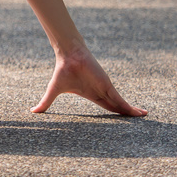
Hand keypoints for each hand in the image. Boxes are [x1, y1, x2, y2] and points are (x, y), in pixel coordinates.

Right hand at [32, 46, 146, 115]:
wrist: (69, 55)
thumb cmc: (62, 71)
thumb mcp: (54, 91)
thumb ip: (46, 102)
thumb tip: (32, 111)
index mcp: (92, 95)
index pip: (107, 107)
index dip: (116, 113)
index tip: (124, 120)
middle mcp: (101, 92)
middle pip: (117, 106)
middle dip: (127, 113)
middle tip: (139, 121)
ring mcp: (106, 89)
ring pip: (122, 104)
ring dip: (132, 112)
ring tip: (144, 117)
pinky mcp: (108, 86)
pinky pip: (121, 100)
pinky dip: (130, 108)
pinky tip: (138, 114)